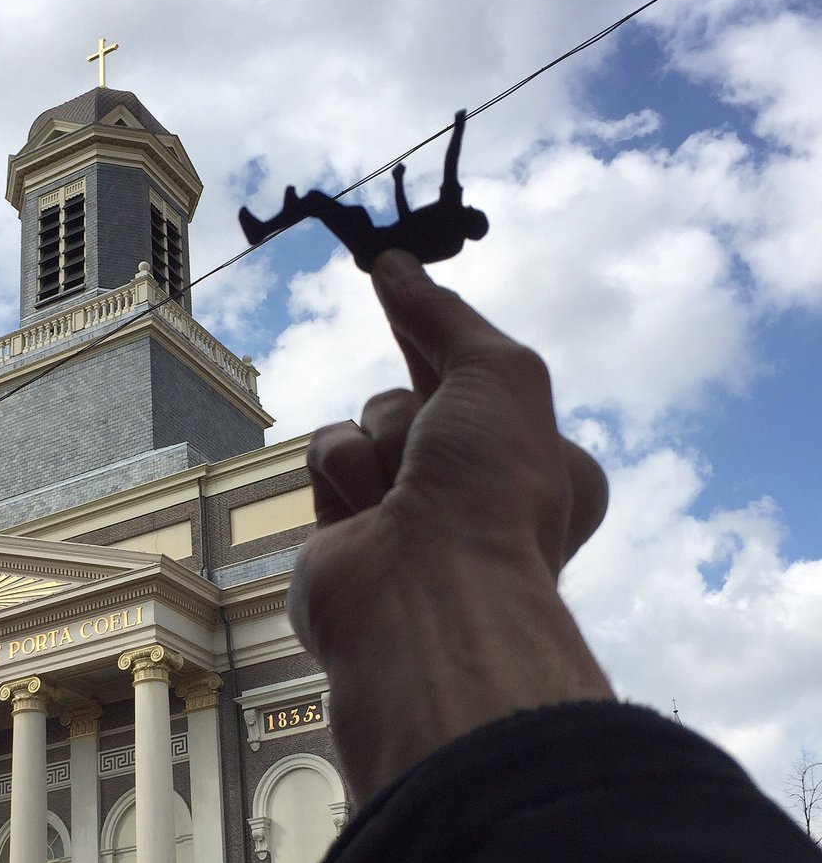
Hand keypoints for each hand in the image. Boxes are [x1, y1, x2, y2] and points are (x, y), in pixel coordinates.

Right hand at [289, 250, 613, 807]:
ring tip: (400, 494)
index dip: (438, 336)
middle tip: (435, 448)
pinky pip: (327, 455)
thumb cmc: (491, 492)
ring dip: (381, 442)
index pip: (475, 373)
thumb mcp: (499, 374)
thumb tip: (392, 265)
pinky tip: (363, 510)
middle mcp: (471, 488)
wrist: (426, 598)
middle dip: (416, 410)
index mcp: (535, 459)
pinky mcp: (343, 528)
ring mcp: (404, 510)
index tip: (395, 284)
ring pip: (369, 422)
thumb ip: (446, 316)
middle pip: (416, 395)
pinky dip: (342, 471)